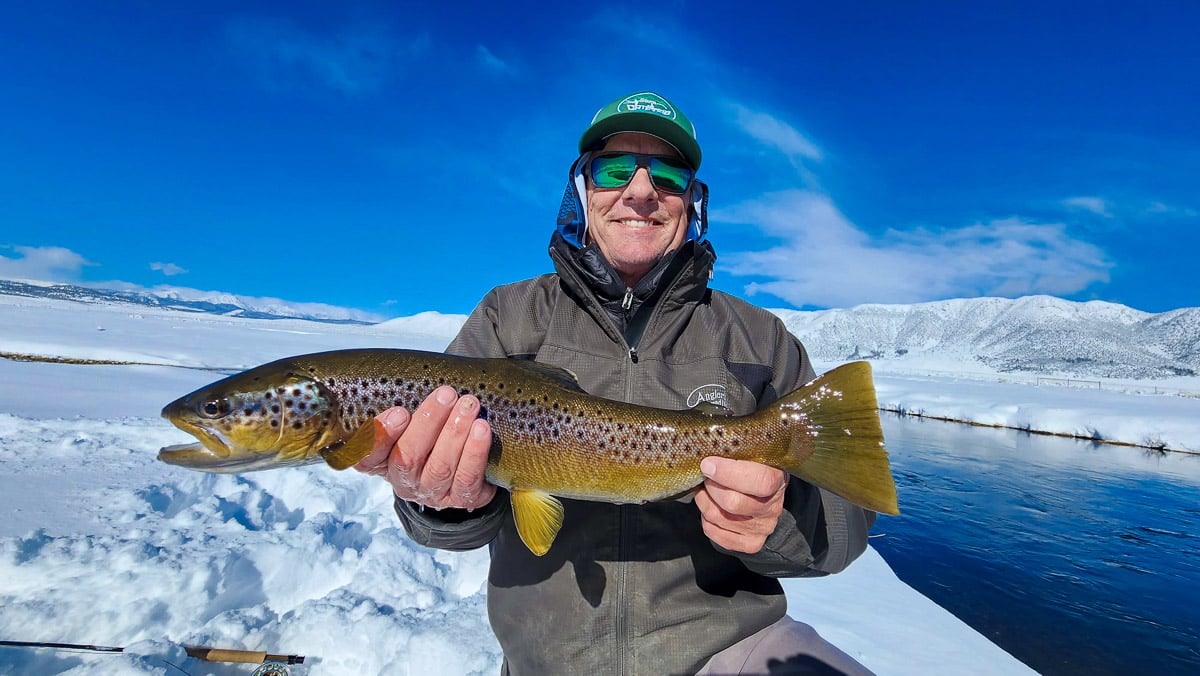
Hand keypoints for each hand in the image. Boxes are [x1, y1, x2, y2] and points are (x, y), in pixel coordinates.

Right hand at [353, 385, 496, 510]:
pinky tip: (482, 429)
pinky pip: (467, 477)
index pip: (368, 456)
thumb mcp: (410, 424)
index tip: (399, 412)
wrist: (463, 469)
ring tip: (469, 405)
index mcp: (383, 461)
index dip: (380, 436)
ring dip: (455, 433)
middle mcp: (404, 481)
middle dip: (429, 423)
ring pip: (440, 467)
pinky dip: (475, 452)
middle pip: (407, 457)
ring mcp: (432, 492)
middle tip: (447, 395)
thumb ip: (407, 409)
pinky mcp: (461, 498)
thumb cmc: (431, 436)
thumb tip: (420, 379)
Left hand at [694, 457, 787, 553]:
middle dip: (710, 486)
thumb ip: (735, 450)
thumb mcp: (751, 454)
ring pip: (718, 517)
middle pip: (733, 503)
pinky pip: (714, 532)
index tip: (708, 464)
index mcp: (777, 479)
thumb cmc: (752, 468)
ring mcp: (763, 528)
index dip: (729, 473)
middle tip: (706, 475)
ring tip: (706, 489)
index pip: (760, 481)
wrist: (764, 495)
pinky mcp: (751, 543)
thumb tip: (707, 445)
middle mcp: (773, 507)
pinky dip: (705, 518)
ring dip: (704, 500)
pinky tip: (712, 506)